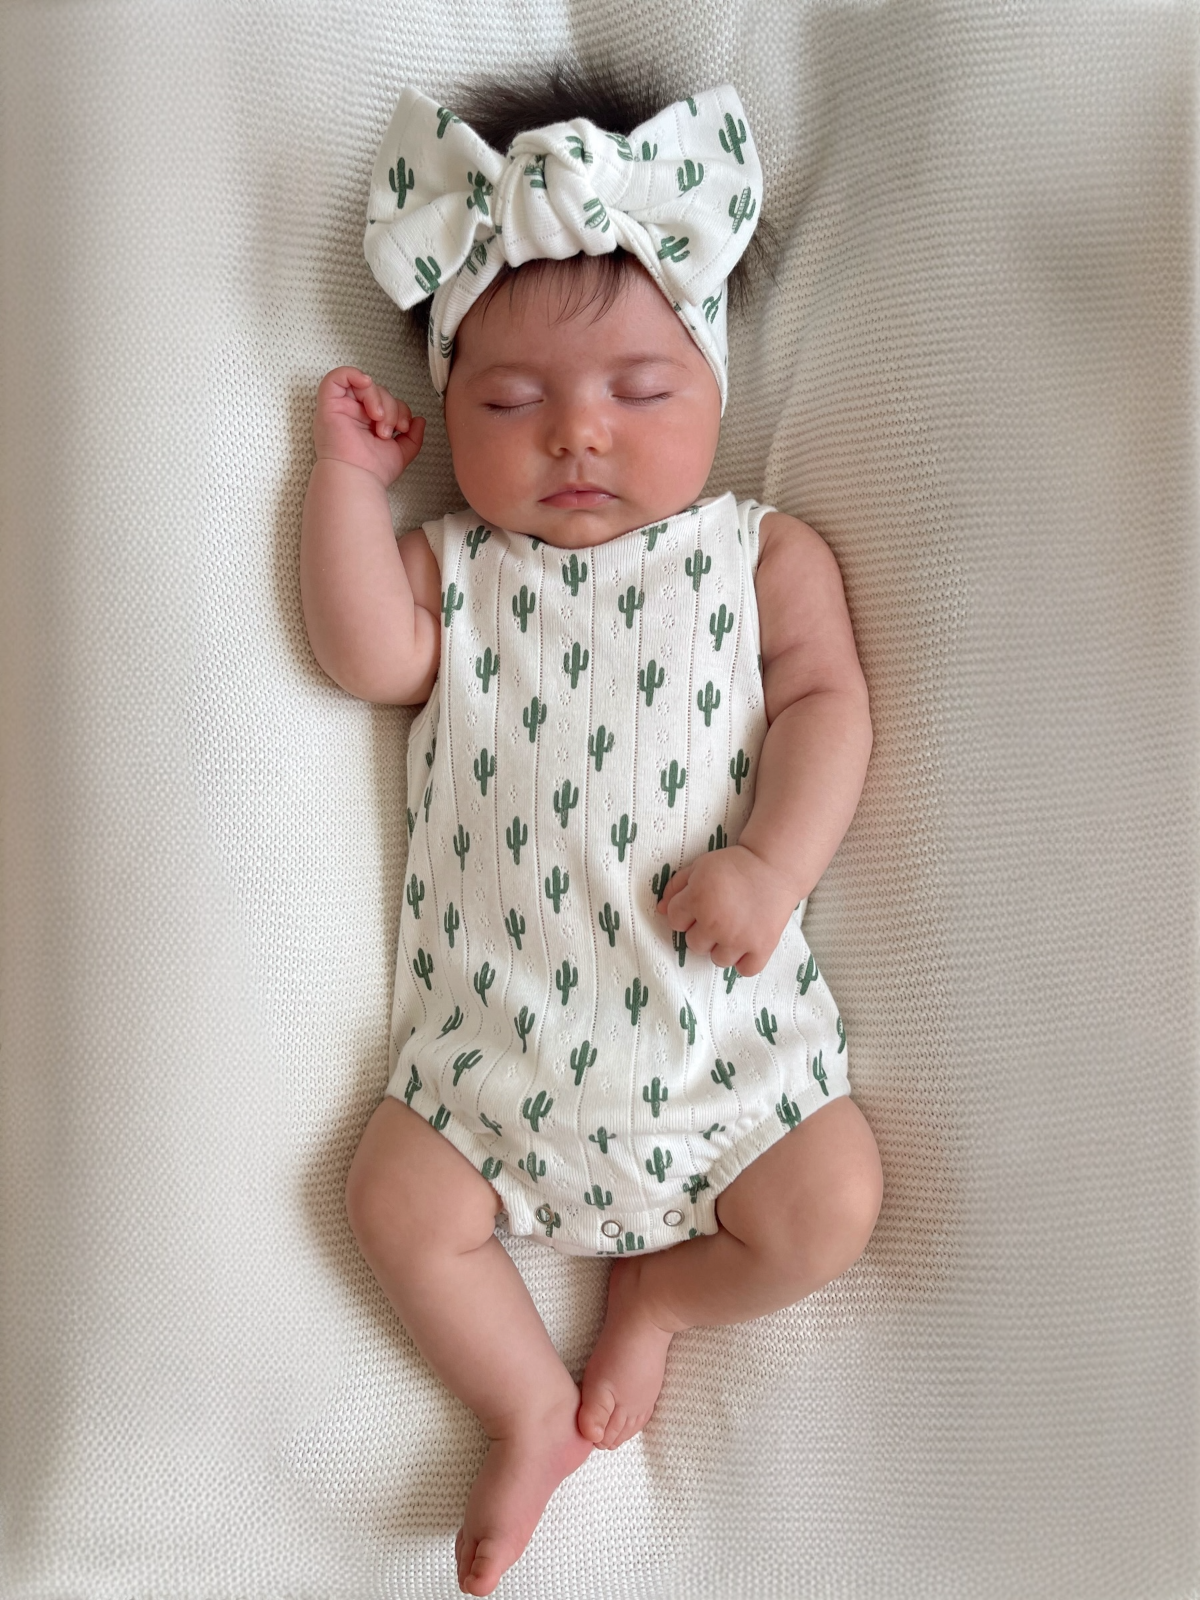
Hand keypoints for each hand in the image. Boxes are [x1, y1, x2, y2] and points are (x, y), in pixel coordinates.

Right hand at [312, 366, 425, 486]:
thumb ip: (412, 437)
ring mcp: (340, 408)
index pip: (387, 402)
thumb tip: (419, 420)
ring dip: (378, 398)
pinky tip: (366, 384)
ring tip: (378, 420)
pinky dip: (353, 374)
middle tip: (388, 430)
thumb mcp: (401, 452)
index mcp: (367, 424)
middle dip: (391, 407)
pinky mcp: (328, 405)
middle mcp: (353, 414)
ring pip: (363, 385)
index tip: (404, 428)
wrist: (357, 479)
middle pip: (378, 391)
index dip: (400, 409)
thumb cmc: (373, 471)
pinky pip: (337, 377)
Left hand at [656, 844, 797, 975]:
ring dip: (723, 947)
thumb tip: (660, 910)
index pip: (674, 922)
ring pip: (717, 960)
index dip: (684, 913)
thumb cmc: (735, 864)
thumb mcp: (699, 866)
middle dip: (702, 931)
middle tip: (720, 915)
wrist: (774, 866)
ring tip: (734, 928)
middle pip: (693, 944)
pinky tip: (747, 944)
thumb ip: (676, 887)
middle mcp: (715, 922)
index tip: (699, 905)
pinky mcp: (762, 947)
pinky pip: (744, 970)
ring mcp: (739, 938)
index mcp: (697, 900)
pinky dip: (745, 961)